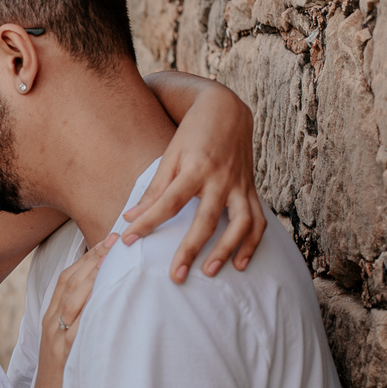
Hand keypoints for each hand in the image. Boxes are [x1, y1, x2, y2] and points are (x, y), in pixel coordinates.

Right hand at [31, 234, 115, 387]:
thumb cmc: (65, 380)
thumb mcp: (68, 345)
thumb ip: (81, 323)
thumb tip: (106, 302)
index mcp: (51, 319)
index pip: (66, 279)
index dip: (87, 257)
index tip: (109, 240)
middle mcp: (52, 323)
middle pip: (70, 281)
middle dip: (94, 256)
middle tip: (118, 237)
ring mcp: (57, 337)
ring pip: (73, 296)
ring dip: (95, 272)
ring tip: (115, 254)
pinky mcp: (66, 353)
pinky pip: (79, 323)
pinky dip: (92, 304)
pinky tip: (108, 290)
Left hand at [123, 86, 264, 282]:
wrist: (226, 111)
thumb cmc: (193, 134)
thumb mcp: (170, 156)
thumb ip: (154, 189)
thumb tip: (130, 217)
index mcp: (196, 168)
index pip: (168, 202)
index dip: (147, 222)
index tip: (128, 240)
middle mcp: (221, 178)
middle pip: (206, 219)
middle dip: (190, 250)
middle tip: (175, 276)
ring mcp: (240, 185)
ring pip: (241, 223)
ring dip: (227, 250)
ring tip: (210, 272)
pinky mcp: (251, 190)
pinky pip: (258, 220)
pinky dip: (252, 243)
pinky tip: (240, 264)